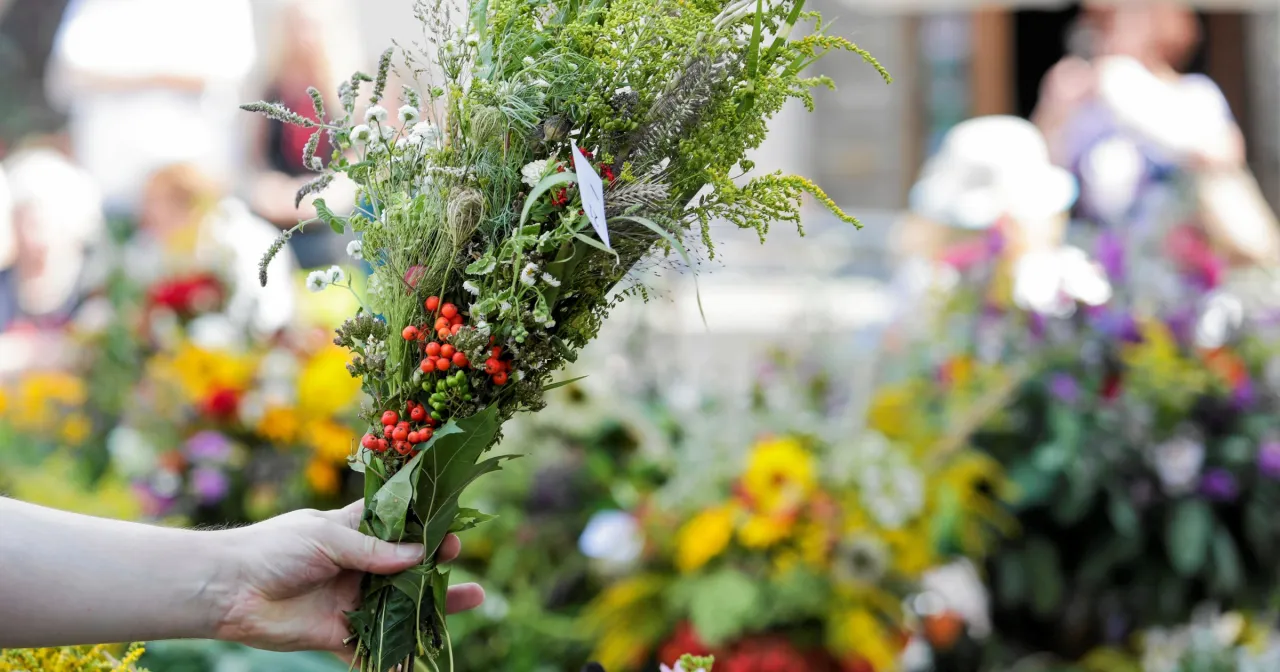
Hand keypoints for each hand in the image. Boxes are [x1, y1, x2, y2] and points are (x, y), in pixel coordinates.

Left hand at [212, 501, 483, 651]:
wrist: (227, 590)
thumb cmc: (273, 549)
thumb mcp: (326, 537)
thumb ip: (374, 550)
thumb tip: (419, 555)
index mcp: (353, 533)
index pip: (397, 526)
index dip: (424, 526)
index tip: (448, 527)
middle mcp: (357, 566)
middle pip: (407, 567)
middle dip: (437, 565)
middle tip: (460, 561)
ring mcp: (351, 600)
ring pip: (401, 606)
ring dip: (433, 605)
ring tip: (472, 598)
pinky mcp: (339, 634)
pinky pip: (373, 649)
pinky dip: (396, 658)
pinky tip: (423, 660)